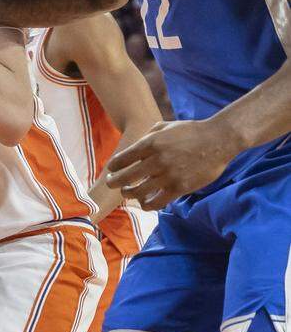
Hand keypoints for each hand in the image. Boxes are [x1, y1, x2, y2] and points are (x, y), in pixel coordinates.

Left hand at [106, 120, 234, 209]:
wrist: (219, 139)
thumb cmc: (191, 131)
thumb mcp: (164, 126)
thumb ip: (146, 136)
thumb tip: (131, 149)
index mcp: (150, 143)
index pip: (121, 159)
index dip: (113, 167)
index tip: (111, 169)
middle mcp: (156, 160)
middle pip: (124, 178)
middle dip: (114, 182)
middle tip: (111, 183)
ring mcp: (168, 175)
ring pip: (138, 192)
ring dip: (128, 194)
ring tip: (127, 192)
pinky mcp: (180, 187)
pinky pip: (157, 202)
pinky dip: (147, 204)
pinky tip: (145, 202)